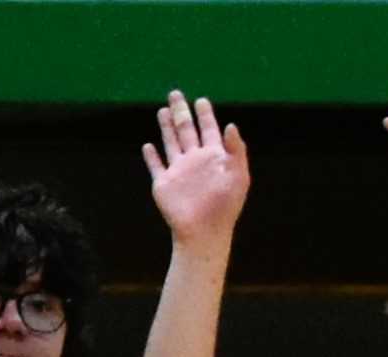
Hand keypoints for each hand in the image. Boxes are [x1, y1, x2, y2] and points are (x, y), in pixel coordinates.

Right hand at [144, 93, 250, 245]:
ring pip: (170, 143)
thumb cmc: (225, 205)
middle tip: (176, 94)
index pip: (209, 129)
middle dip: (181, 112)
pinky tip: (148, 145)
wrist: (203, 230)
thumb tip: (230, 125)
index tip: (201, 100)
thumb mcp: (239, 174)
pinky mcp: (164, 183)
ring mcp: (178, 170)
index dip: (206, 115)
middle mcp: (195, 159)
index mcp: (214, 156)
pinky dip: (151, 156)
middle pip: (186, 130)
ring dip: (166, 127)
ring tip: (162, 110)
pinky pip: (155, 166)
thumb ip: (235, 149)